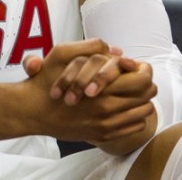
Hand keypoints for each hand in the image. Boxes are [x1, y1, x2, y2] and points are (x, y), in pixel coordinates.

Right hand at [22, 40, 155, 146]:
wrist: (32, 110)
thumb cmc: (46, 80)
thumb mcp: (61, 53)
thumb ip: (90, 47)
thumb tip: (118, 51)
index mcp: (102, 86)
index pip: (143, 78)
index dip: (142, 69)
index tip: (133, 67)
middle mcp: (108, 107)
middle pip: (148, 94)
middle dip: (144, 83)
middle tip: (134, 79)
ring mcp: (107, 124)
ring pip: (144, 111)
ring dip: (140, 101)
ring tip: (130, 93)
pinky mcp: (104, 135)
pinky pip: (134, 127)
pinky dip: (134, 117)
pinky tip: (123, 109)